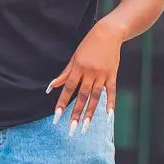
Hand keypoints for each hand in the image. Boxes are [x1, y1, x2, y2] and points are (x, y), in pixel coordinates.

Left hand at [47, 19, 122, 133]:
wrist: (108, 33)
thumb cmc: (88, 45)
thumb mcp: (74, 58)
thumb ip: (64, 74)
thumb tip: (51, 87)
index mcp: (77, 68)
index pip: (67, 89)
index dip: (62, 103)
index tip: (56, 116)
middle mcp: (89, 73)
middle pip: (81, 96)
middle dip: (75, 113)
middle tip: (71, 129)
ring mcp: (102, 74)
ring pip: (95, 97)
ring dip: (90, 113)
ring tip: (85, 127)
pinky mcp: (112, 74)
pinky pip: (111, 91)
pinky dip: (110, 103)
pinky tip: (107, 116)